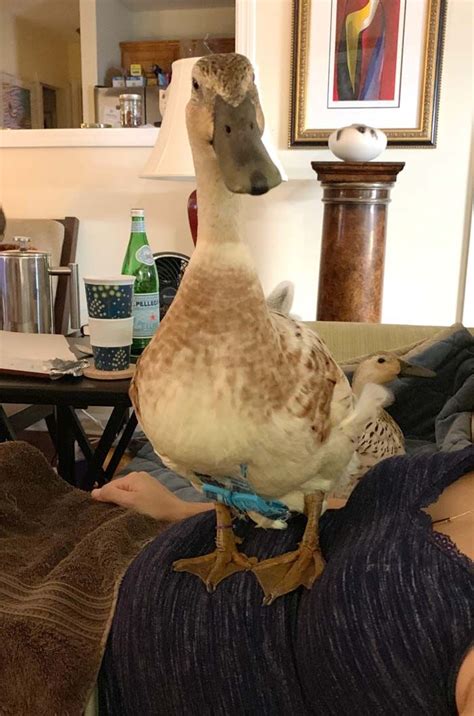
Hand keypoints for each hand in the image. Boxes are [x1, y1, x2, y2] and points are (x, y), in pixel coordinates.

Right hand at [91, 471, 213, 521]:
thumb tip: (93, 492)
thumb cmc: (154, 509)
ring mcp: (146, 483)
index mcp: (133, 477)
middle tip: (114, 517)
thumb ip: (112, 495)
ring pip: (126, 494)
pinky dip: (132, 504)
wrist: (178, 515)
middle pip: (118, 489)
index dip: (105, 499)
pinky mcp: (152, 492)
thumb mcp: (130, 502)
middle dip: (114, 501)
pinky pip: (135, 496)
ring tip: (124, 516)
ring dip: (123, 504)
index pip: (109, 486)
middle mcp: (139, 476)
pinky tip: (134, 513)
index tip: (104, 514)